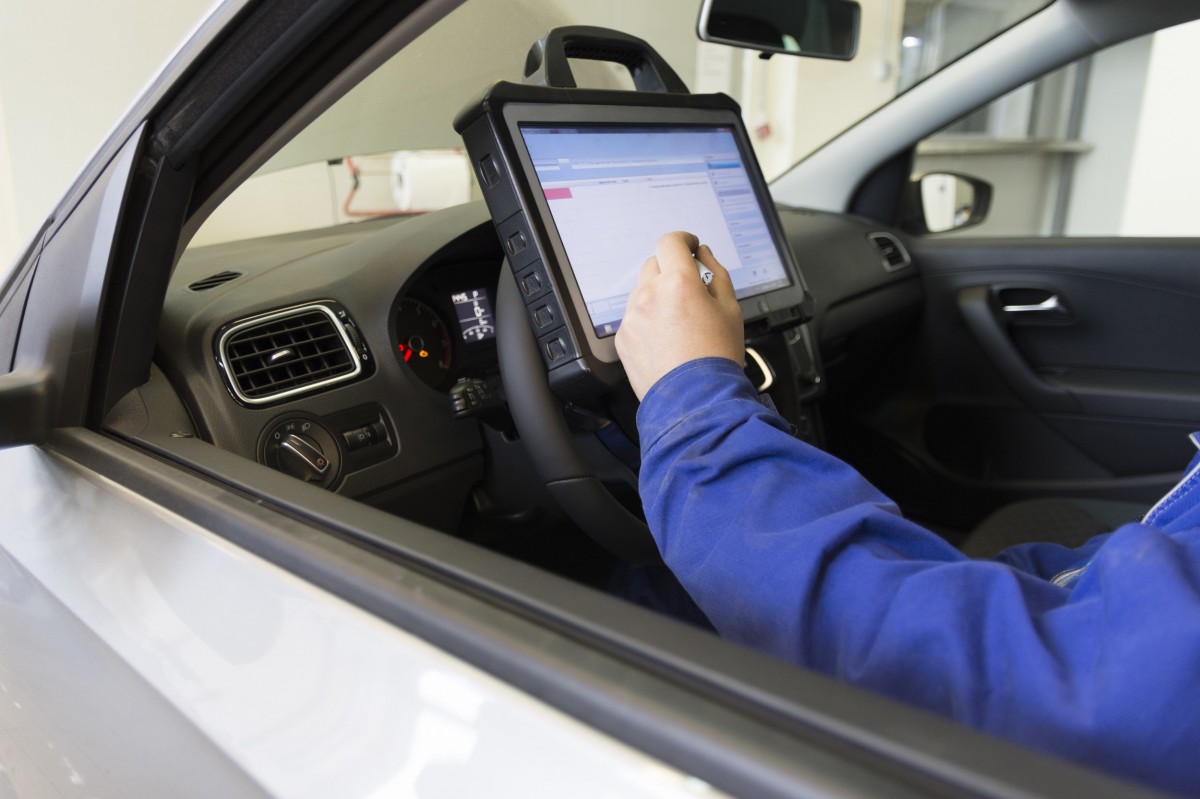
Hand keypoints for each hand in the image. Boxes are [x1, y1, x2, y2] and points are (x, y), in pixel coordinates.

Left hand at [615, 231, 743, 399]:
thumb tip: (704, 255)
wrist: (696, 400)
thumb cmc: (716, 358)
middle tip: (688, 289)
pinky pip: (634, 317)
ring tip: (679, 322)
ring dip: (657, 295)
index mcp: (678, 283)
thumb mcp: (731, 309)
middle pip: (654, 264)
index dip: (682, 240)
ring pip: (642, 291)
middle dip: (671, 270)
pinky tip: (666, 339)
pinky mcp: (624, 338)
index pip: (670, 242)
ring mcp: (633, 317)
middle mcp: (650, 296)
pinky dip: (647, 320)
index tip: (689, 246)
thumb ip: (716, 273)